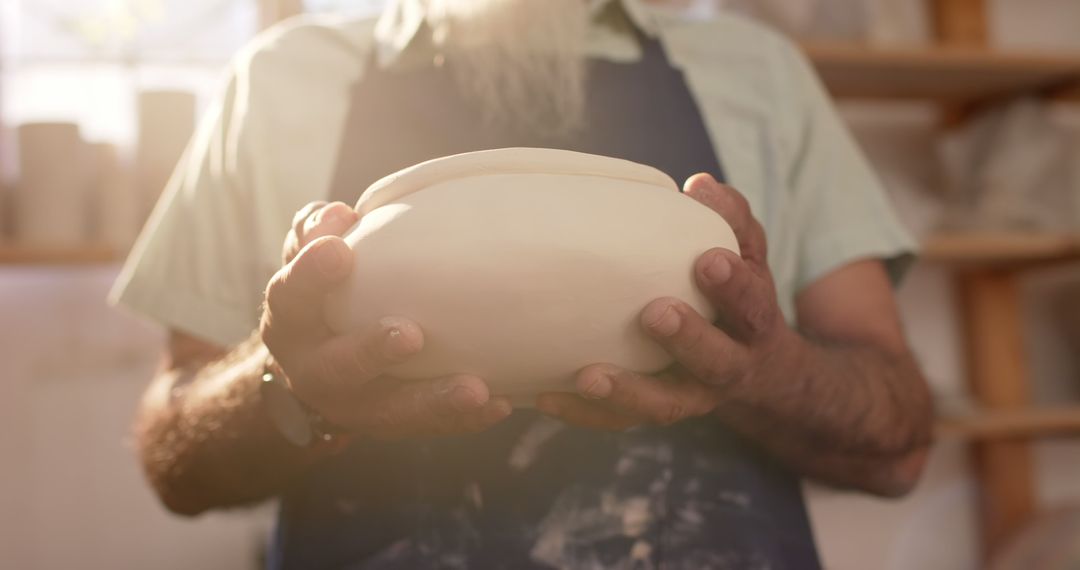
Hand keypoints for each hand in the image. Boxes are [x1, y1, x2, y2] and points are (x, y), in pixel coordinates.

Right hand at [262, 201, 511, 439]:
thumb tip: (340, 216)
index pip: (290, 295)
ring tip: (475, 389)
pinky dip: (462, 419)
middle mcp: (311, 370)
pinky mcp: (387, 424)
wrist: (316, 365)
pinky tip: (498, 403)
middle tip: (410, 335)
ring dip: (432, 400)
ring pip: (388, 411)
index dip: (311, 274)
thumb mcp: (310, 258)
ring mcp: (350, 406)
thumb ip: (318, 232)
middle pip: (336, 367)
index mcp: (290, 321)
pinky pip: (427, 426)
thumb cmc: (326, 293)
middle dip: (372, 352)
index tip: (340, 250)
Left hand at [536, 174, 797, 429]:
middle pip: (717, 363)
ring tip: (588, 376)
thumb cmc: (736, 295)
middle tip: (655, 314)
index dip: (733, 287)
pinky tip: (547, 396)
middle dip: (689, 340)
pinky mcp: (653, 410)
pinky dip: (585, 413)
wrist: (754, 370)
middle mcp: (729, 368)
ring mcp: (691, 397)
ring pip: (665, 407)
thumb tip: (699, 185)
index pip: (751, 306)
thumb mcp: (746, 254)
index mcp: (754, 324)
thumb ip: (730, 218)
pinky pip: (620, 421)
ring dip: (628, 393)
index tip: (707, 260)